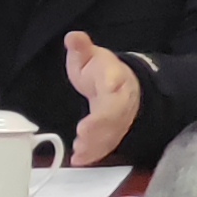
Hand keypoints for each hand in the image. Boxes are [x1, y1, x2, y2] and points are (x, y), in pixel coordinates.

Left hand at [63, 32, 140, 165]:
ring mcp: (119, 120)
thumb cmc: (102, 70)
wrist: (123, 84)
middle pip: (114, 117)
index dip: (107, 100)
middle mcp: (120, 102)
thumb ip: (81, 48)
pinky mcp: (113, 133)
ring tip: (79, 153)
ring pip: (112, 135)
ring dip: (96, 146)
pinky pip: (106, 145)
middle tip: (81, 138)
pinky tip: (80, 160)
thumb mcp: (90, 55)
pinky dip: (94, 154)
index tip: (95, 106)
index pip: (114, 89)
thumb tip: (73, 36)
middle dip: (99, 130)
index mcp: (115, 80)